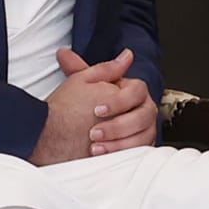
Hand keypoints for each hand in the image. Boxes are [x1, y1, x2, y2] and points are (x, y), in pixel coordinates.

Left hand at [34, 47, 156, 163]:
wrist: (64, 136)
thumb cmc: (76, 109)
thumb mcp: (86, 83)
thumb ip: (103, 69)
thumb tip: (125, 54)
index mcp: (132, 91)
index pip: (138, 90)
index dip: (119, 101)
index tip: (97, 110)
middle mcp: (142, 109)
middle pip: (144, 115)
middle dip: (118, 126)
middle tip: (95, 132)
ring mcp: (143, 129)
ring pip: (144, 135)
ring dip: (119, 142)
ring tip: (95, 146)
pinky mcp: (138, 147)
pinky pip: (139, 151)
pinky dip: (121, 153)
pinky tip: (104, 154)